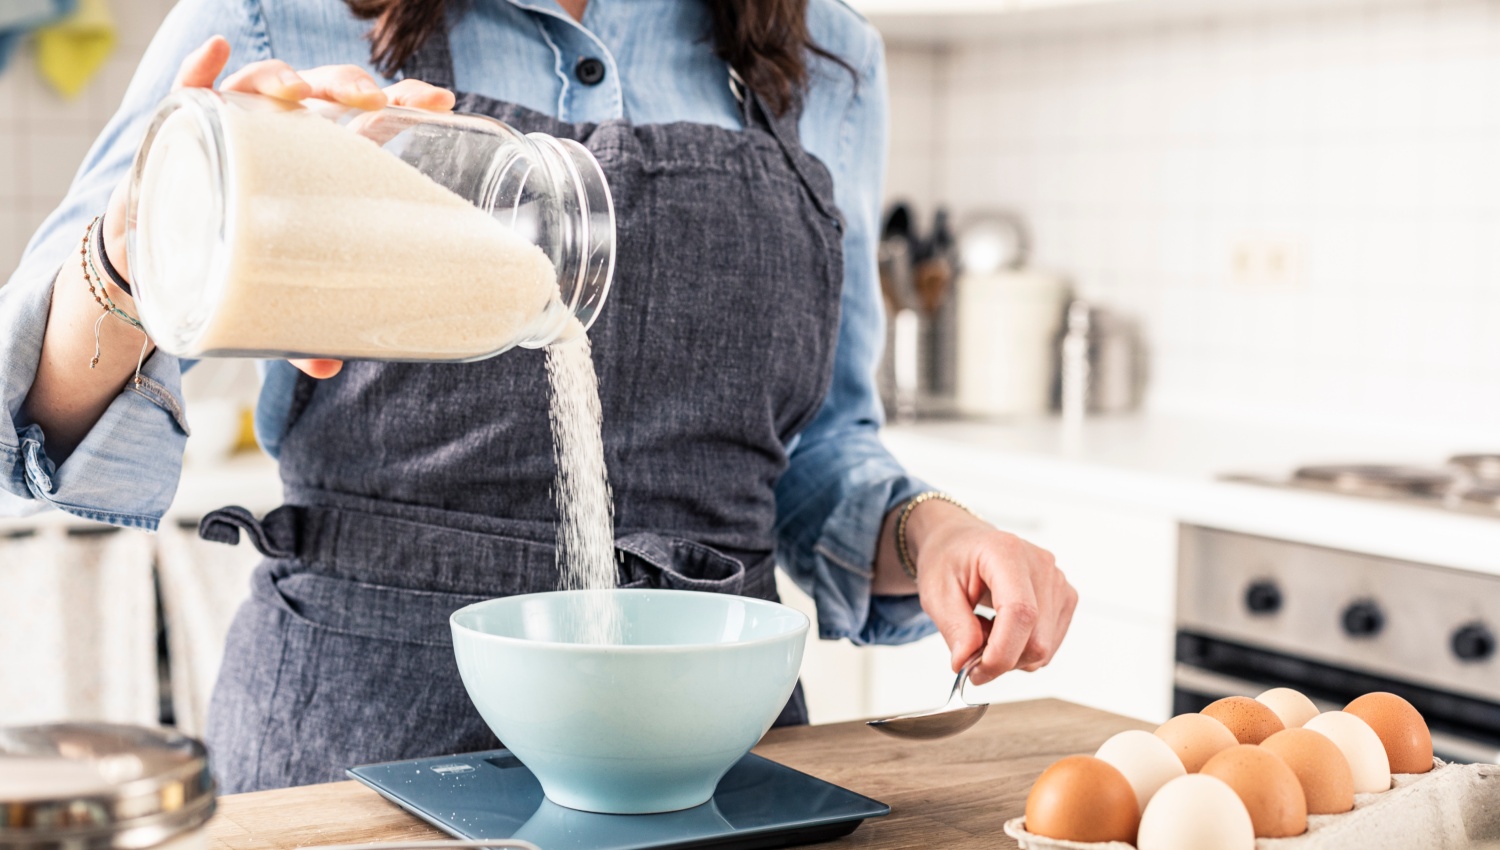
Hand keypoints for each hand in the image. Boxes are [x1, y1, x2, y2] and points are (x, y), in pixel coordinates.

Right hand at [103, 35, 456, 379]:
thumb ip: (303, 327)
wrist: (159, 264)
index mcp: (320, 162)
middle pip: (321, 92)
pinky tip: (216, 51)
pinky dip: (201, 68)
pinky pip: (187, 91)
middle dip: (347, 84)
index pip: (367, 117)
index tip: (437, 98)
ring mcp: (231, 130)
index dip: (403, 99)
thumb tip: (329, 366)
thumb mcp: (277, 298)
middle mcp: (280, 137)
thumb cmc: (239, 264)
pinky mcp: (179, 134)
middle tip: (370, 101)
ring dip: (283, 76)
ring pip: (262, 86)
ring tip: (301, 90)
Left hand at [907, 500, 1076, 685]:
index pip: (1020, 612)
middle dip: (1001, 660)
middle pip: (1037, 639)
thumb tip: (966, 661)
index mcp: (1007, 553)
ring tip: (984, 630)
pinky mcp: (1065, 599)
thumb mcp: (936, 591)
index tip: (975, 671)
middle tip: (969, 652)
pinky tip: (1002, 629)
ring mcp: (1058, 582)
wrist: (963, 543)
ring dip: (1010, 656)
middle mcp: (1041, 565)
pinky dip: (1022, 650)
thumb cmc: (949, 560)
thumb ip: (954, 626)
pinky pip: (1048, 646)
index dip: (1001, 651)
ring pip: (1044, 649)